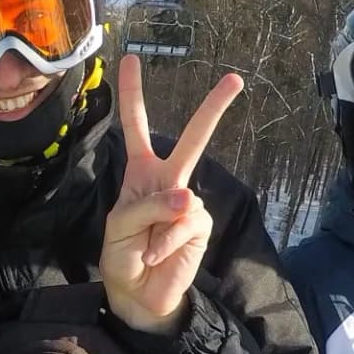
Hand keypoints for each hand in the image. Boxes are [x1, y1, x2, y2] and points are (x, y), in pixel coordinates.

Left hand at [100, 55, 240, 335]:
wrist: (138, 294)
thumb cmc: (122, 256)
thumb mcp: (118, 226)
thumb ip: (145, 206)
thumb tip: (186, 199)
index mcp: (141, 173)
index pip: (137, 128)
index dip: (132, 95)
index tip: (130, 59)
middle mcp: (167, 180)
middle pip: (191, 139)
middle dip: (213, 109)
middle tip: (235, 78)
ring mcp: (187, 203)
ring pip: (180, 196)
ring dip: (155, 225)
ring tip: (144, 247)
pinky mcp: (200, 225)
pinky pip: (184, 224)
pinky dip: (166, 242)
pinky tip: (157, 255)